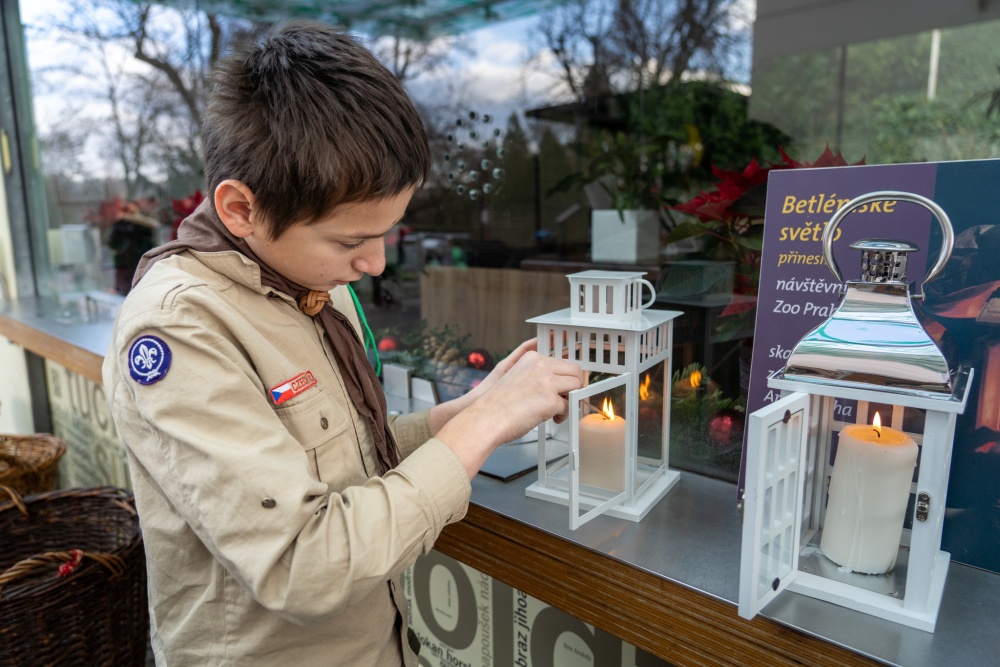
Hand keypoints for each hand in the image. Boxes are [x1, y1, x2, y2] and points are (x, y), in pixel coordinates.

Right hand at [435, 346, 582, 477]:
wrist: (485, 419)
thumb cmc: (497, 404)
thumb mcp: (517, 376)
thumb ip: (536, 374)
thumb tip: (557, 381)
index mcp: (532, 358)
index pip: (562, 361)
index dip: (565, 375)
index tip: (567, 384)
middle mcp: (541, 366)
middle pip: (575, 370)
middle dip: (574, 385)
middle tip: (568, 398)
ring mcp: (547, 382)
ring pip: (576, 385)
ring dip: (570, 399)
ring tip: (558, 410)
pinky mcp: (550, 400)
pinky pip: (568, 407)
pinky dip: (562, 415)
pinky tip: (552, 419)